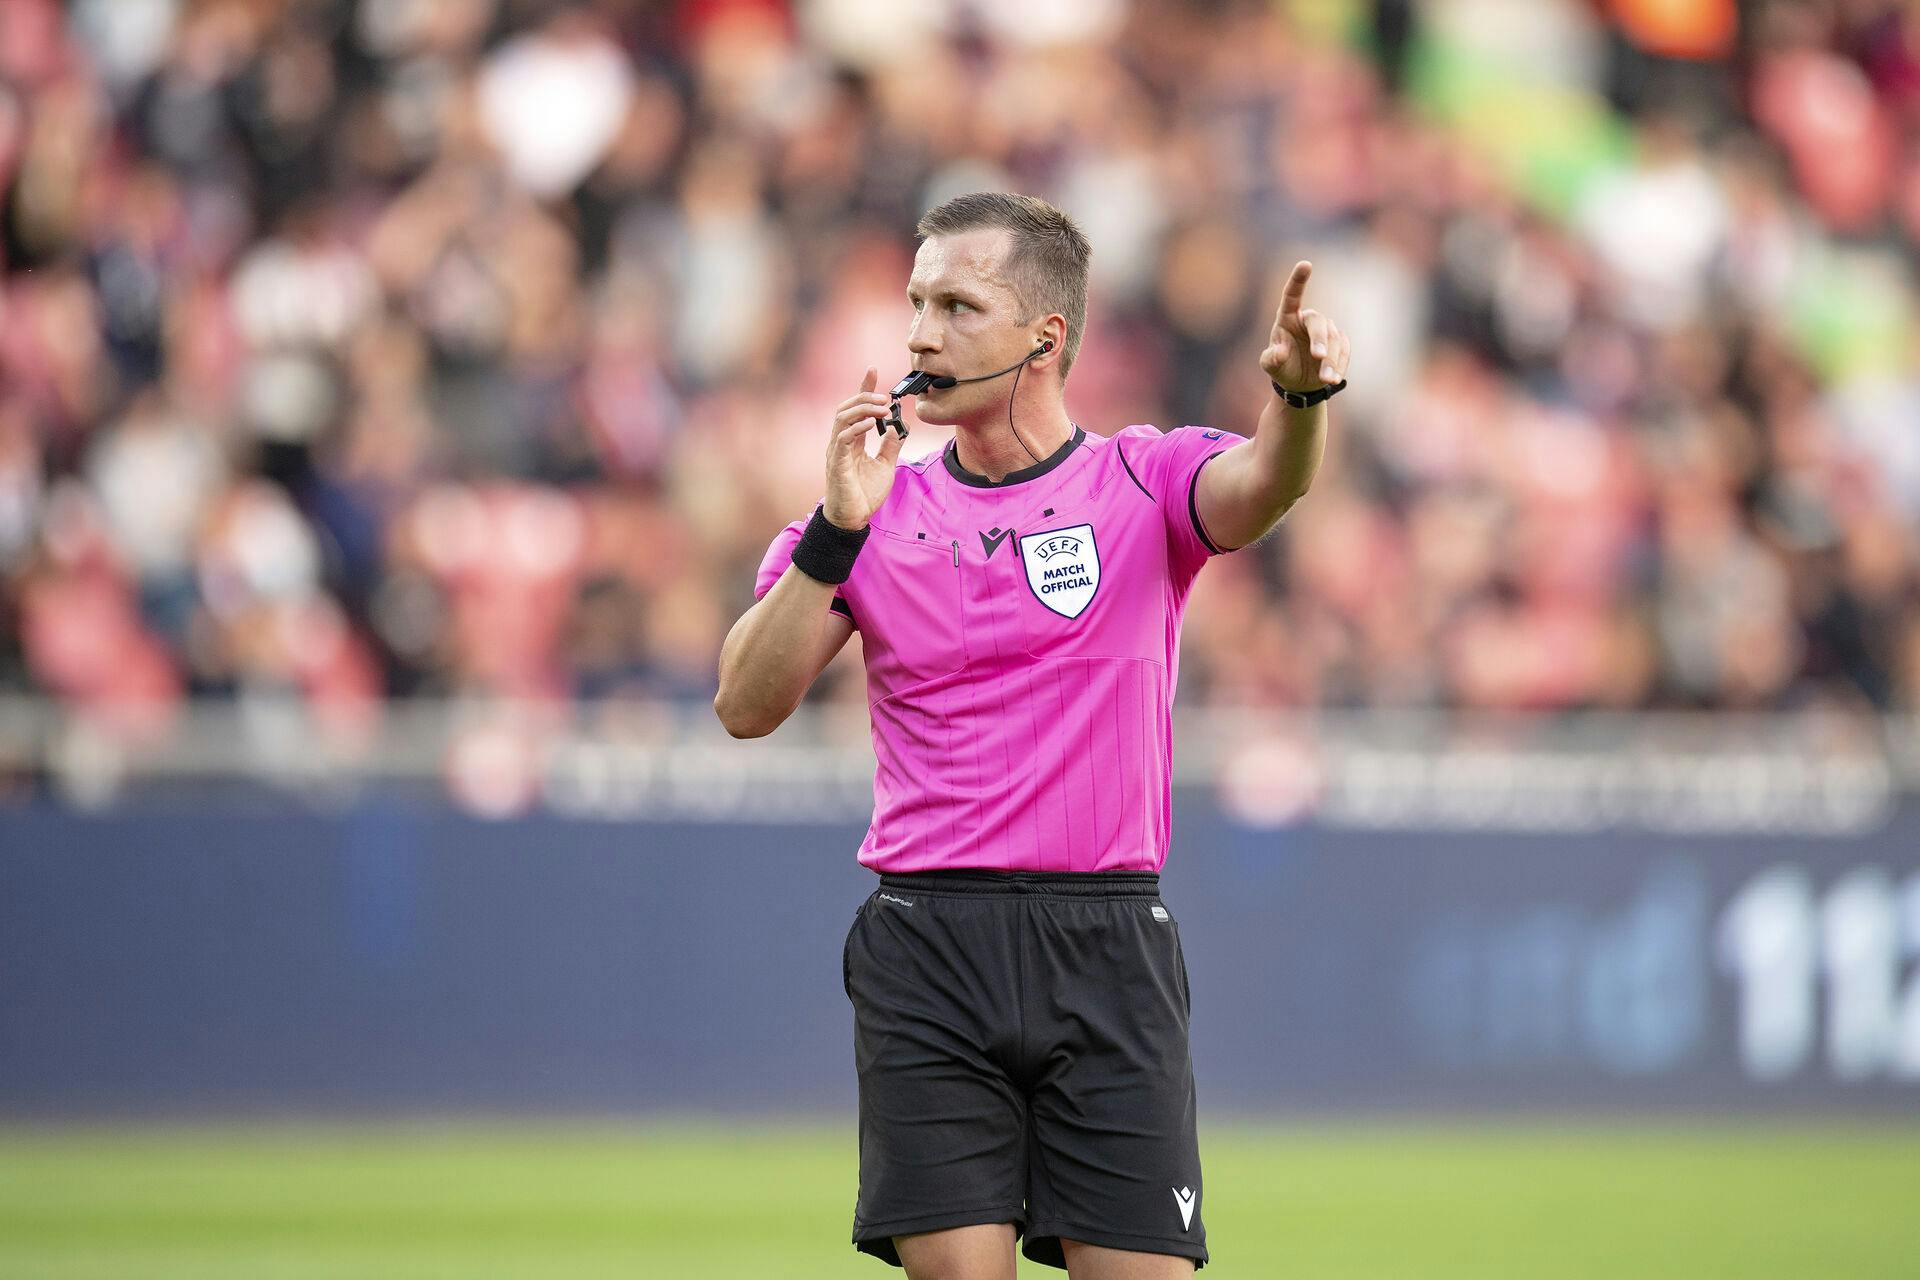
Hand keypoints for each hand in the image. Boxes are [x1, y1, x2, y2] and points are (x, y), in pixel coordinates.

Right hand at [823, 367, 903, 529]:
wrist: (854, 519)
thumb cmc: (865, 495)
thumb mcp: (886, 466)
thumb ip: (891, 445)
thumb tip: (897, 426)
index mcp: (852, 441)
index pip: (855, 408)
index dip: (863, 388)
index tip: (873, 370)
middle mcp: (841, 442)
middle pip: (846, 407)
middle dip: (864, 396)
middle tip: (885, 397)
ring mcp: (836, 451)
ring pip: (842, 417)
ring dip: (862, 408)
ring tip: (881, 407)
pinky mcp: (836, 463)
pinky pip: (843, 438)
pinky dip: (856, 427)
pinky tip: (871, 424)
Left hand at [1260, 261, 1349, 394]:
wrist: (1300, 384)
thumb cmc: (1282, 368)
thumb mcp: (1270, 366)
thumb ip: (1271, 359)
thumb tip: (1280, 351)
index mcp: (1287, 318)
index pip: (1292, 295)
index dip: (1298, 280)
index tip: (1305, 264)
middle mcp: (1307, 320)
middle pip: (1318, 322)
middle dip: (1320, 339)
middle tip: (1318, 356)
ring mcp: (1326, 330)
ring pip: (1333, 339)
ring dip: (1331, 360)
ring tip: (1326, 379)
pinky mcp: (1339, 342)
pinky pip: (1344, 350)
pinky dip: (1340, 364)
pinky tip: (1333, 378)